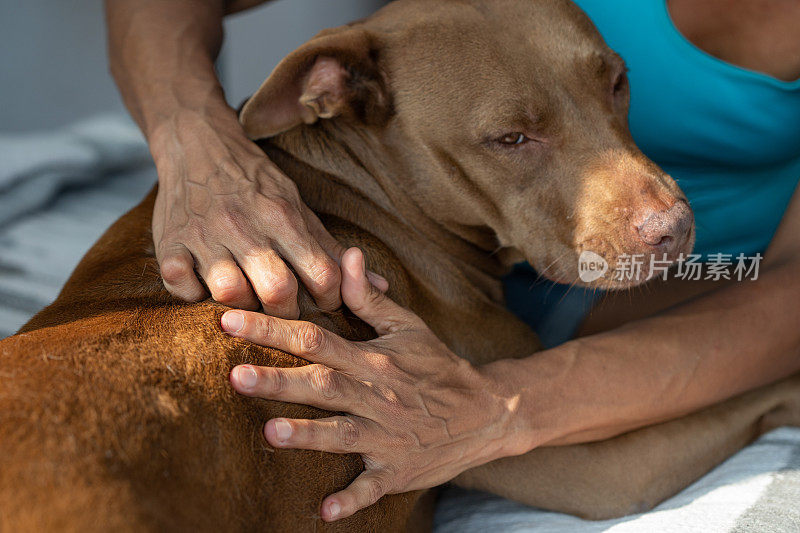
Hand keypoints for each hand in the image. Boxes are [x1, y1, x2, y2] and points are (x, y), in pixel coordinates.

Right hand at [149, 109, 386, 317]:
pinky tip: (203, 285)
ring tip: (244, 297)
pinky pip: (180, 286)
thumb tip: (380, 283)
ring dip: (239, 304)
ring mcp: (205, 235)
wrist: (198, 143)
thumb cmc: (255, 183)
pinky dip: (191, 294)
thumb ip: (332, 250)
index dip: (330, 299)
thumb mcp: (298, 206)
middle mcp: (246, 226)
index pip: (323, 274)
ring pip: (228, 293)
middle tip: (283, 307)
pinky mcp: (170, 242)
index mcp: (284, 217)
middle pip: (278, 289)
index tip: (323, 302)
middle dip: (286, 310)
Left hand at [223, 248, 527, 520]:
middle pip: (323, 385)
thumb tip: (347, 254)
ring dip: (309, 435)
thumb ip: (369, 296)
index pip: (316, 339)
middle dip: (279, 381)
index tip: (230, 322)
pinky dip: (351, 500)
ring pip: (343, 434)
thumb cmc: (437, 365)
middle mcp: (376, 396)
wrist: (486, 411)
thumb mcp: (407, 326)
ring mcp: (387, 436)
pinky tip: (325, 512)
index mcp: (372, 359)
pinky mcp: (398, 470)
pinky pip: (373, 488)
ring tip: (271, 433)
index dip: (273, 330)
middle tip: (235, 376)